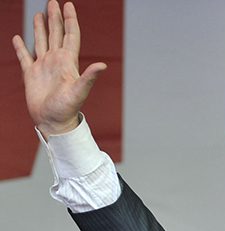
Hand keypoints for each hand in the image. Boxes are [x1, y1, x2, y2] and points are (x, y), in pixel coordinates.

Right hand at [11, 0, 105, 138]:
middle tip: (52, 2)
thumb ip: (89, 77)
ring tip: (39, 14)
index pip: (70, 35)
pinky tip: (18, 38)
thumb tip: (103, 65)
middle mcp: (56, 61)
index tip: (68, 5)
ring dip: (40, 28)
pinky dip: (21, 47)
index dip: (70, 20)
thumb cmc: (67, 109)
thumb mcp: (79, 91)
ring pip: (41, 41)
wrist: (53, 122)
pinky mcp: (31, 75)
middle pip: (56, 34)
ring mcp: (43, 67)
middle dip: (55, 18)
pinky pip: (25, 56)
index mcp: (67, 62)